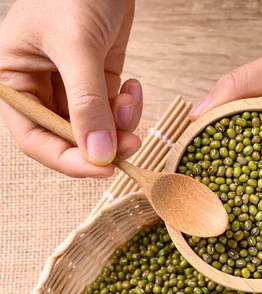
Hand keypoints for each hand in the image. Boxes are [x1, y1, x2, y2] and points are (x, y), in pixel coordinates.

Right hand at [0, 0, 140, 177]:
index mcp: (15, 80)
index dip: (66, 159)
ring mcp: (72, 86)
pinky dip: (127, 109)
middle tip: (130, 147)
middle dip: (100, 145)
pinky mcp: (99, 80)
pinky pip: (113, 111)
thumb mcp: (75, 45)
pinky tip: (134, 87)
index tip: (100, 168)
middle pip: (67, 139)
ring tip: (131, 102)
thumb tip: (99, 154)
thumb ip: (87, 102)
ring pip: (95, 129)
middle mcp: (40, 88)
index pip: (34, 138)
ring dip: (118, 126)